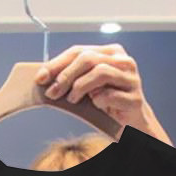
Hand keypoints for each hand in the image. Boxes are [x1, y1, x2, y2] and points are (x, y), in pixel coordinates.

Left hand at [34, 44, 171, 144]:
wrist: (132, 124)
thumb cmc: (107, 103)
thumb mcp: (88, 86)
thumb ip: (73, 77)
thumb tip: (43, 77)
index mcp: (110, 52)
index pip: (79, 51)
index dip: (57, 64)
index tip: (40, 78)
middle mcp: (123, 61)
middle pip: (88, 59)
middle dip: (65, 76)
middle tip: (53, 93)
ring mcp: (132, 79)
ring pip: (100, 73)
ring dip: (81, 87)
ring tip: (73, 100)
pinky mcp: (135, 98)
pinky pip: (111, 95)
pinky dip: (99, 100)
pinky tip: (96, 105)